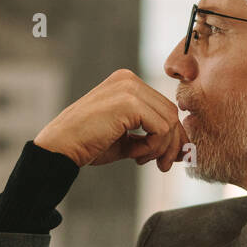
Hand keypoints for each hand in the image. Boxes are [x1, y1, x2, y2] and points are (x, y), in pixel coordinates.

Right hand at [34, 69, 188, 171]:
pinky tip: (135, 156)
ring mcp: (128, 88)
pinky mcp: (129, 102)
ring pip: (170, 122)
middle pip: (172, 113)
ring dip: (161, 148)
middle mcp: (129, 80)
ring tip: (141, 160)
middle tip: (162, 166)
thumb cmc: (90, 144)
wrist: (61, 148)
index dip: (173, 137)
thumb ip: (152, 136)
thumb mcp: (128, 138)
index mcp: (128, 83)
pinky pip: (161, 129)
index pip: (166, 108)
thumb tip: (184, 148)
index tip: (166, 159)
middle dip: (172, 144)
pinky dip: (153, 147)